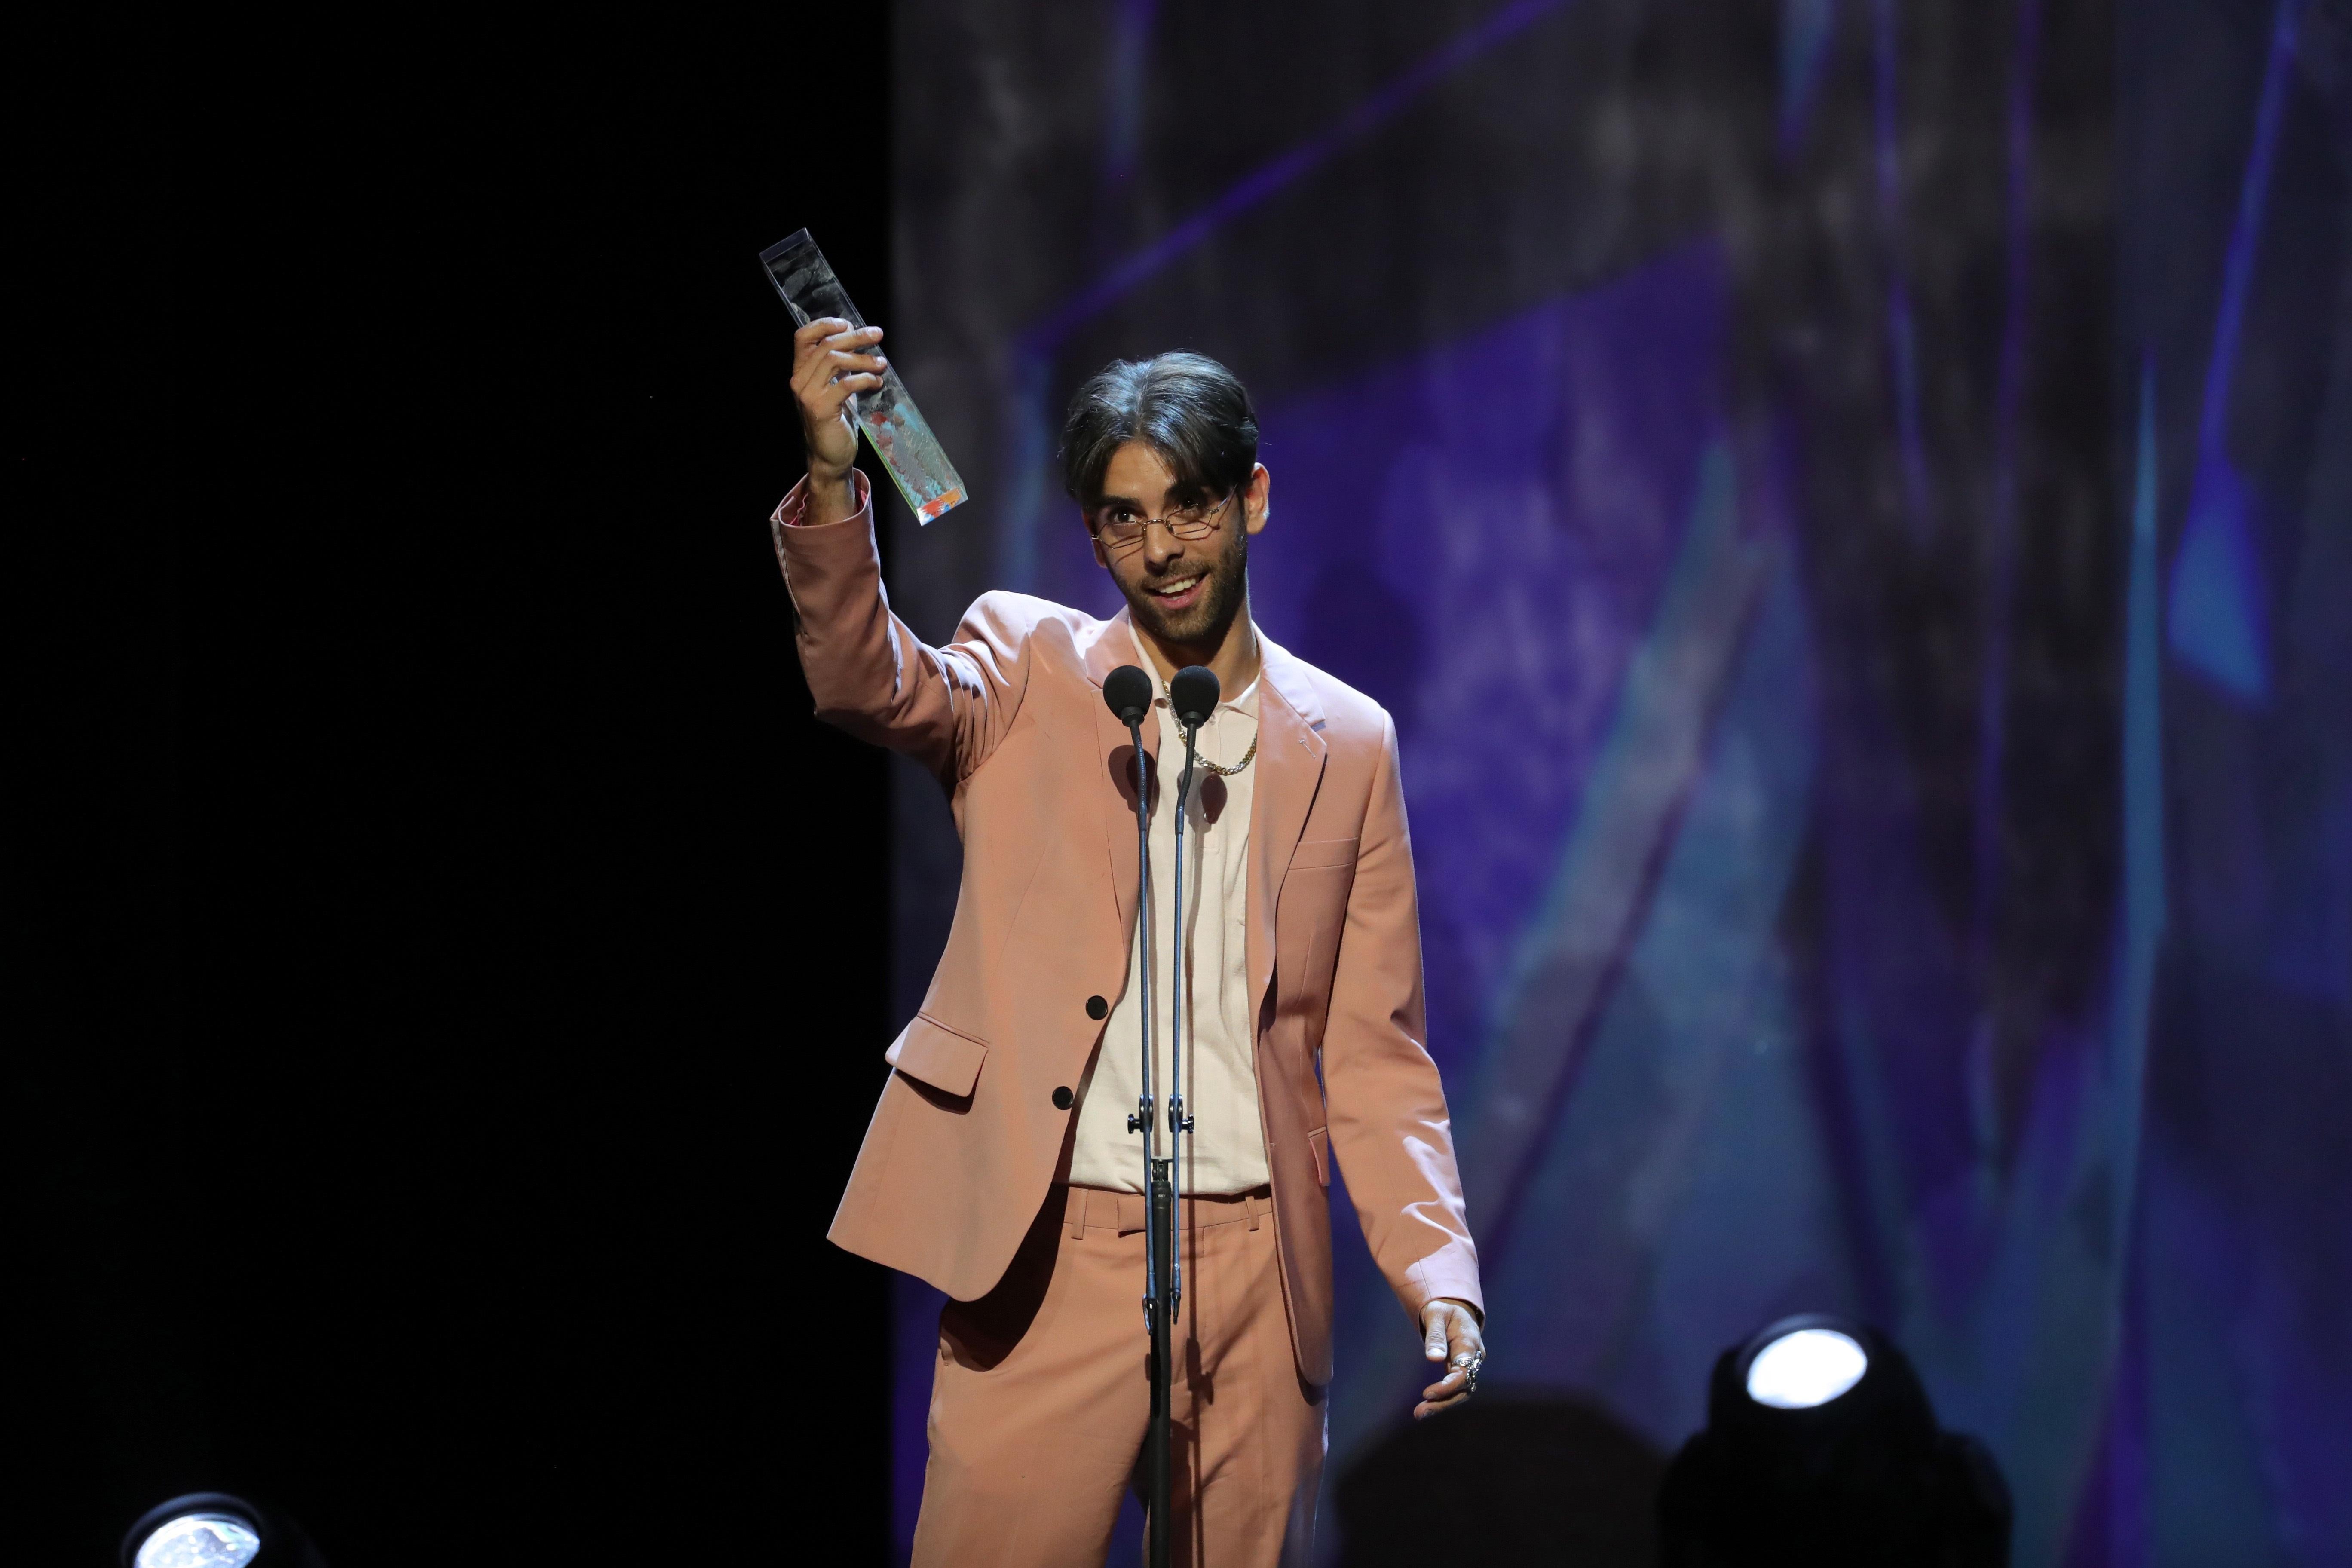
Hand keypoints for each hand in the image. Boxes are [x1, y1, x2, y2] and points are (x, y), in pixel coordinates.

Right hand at [791, 317, 886, 522]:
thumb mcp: (836, 387)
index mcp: (800, 372)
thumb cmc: (836, 421)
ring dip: (864, 359)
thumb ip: (841, 366)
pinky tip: (877, 383)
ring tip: (881, 364)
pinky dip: (866, 379)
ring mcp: (808, 395)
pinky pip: (846, 384)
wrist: (830, 456)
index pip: (803, 336)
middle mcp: (799, 381)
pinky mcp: (821, 409)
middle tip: (877, 335)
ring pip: (835, 361)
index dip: (826, 324)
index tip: (850, 325)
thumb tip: (858, 338)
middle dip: (856, 337)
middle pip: (827, 345)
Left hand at [1414, 1298, 1484, 1419]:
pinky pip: (1456, 1389)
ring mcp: (1470, 1366)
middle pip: (1465, 1388)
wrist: (1454, 1308)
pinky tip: (1426, 1406)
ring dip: (1442, 1404)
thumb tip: (1433, 1358)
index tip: (1427, 1393)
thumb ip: (1436, 1335)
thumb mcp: (1436, 1314)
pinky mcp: (1461, 1371)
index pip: (1464, 1372)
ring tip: (1419, 1414)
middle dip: (1443, 1402)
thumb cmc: (1444, 1309)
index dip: (1447, 1386)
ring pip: (1462, 1392)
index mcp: (1469, 1343)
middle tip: (1419, 1413)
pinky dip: (1442, 1398)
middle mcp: (1474, 1358)